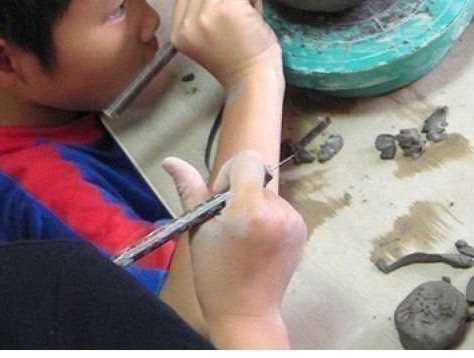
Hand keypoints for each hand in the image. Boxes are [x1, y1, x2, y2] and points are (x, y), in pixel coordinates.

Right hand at [162, 152, 305, 348]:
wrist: (246, 313)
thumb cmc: (214, 274)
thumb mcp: (197, 228)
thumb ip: (189, 189)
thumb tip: (171, 161)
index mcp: (250, 209)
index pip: (247, 160)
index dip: (227, 175)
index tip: (219, 201)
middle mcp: (278, 212)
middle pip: (255, 177)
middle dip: (238, 193)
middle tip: (227, 226)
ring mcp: (294, 221)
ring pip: (266, 193)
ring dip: (253, 206)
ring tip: (243, 238)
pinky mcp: (302, 230)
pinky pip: (279, 208)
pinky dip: (266, 217)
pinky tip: (257, 242)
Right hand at [169, 0, 280, 88]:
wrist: (251, 80)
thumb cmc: (234, 63)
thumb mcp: (202, 41)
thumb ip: (197, 17)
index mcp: (178, 33)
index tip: (222, 0)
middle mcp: (187, 23)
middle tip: (239, 12)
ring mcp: (205, 15)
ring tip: (247, 13)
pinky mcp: (228, 9)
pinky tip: (256, 17)